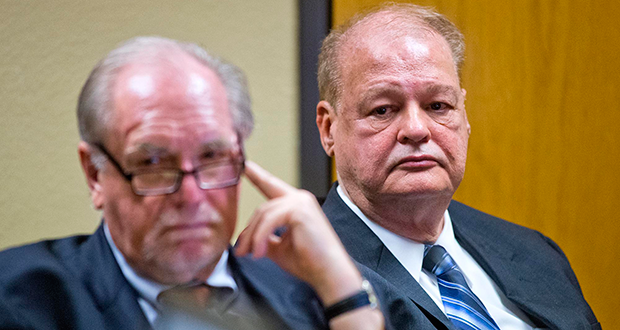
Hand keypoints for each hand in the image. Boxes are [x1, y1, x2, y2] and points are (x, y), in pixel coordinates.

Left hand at [235, 161, 361, 304]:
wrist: (329, 273)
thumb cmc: (309, 262)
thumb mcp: (279, 247)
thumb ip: (265, 237)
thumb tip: (246, 239)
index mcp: (297, 204)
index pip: (272, 186)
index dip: (258, 176)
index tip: (245, 166)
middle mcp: (300, 198)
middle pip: (263, 208)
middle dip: (249, 231)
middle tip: (241, 251)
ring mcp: (301, 202)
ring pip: (264, 214)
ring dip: (253, 237)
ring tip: (251, 254)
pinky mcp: (299, 210)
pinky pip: (269, 221)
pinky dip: (260, 237)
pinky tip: (260, 253)